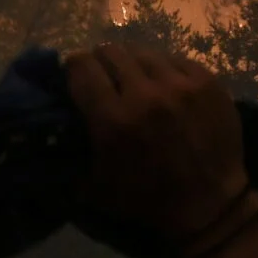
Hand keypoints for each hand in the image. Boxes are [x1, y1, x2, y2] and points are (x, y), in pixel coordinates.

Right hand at [64, 45, 252, 250]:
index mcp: (113, 120)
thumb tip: (48, 126)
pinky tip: (164, 87)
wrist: (210, 205)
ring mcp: (180, 84)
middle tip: (104, 78)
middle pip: (110, 51)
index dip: (73, 68)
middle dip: (101, 63)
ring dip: (132, 64)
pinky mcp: (207, 81)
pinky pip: (174, 59)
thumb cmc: (147, 200)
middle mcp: (145, 94)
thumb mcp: (94, 187)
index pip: (81, 67)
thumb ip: (68, 153)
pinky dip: (163, 70)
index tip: (75, 77)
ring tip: (135, 81)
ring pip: (142, 52)